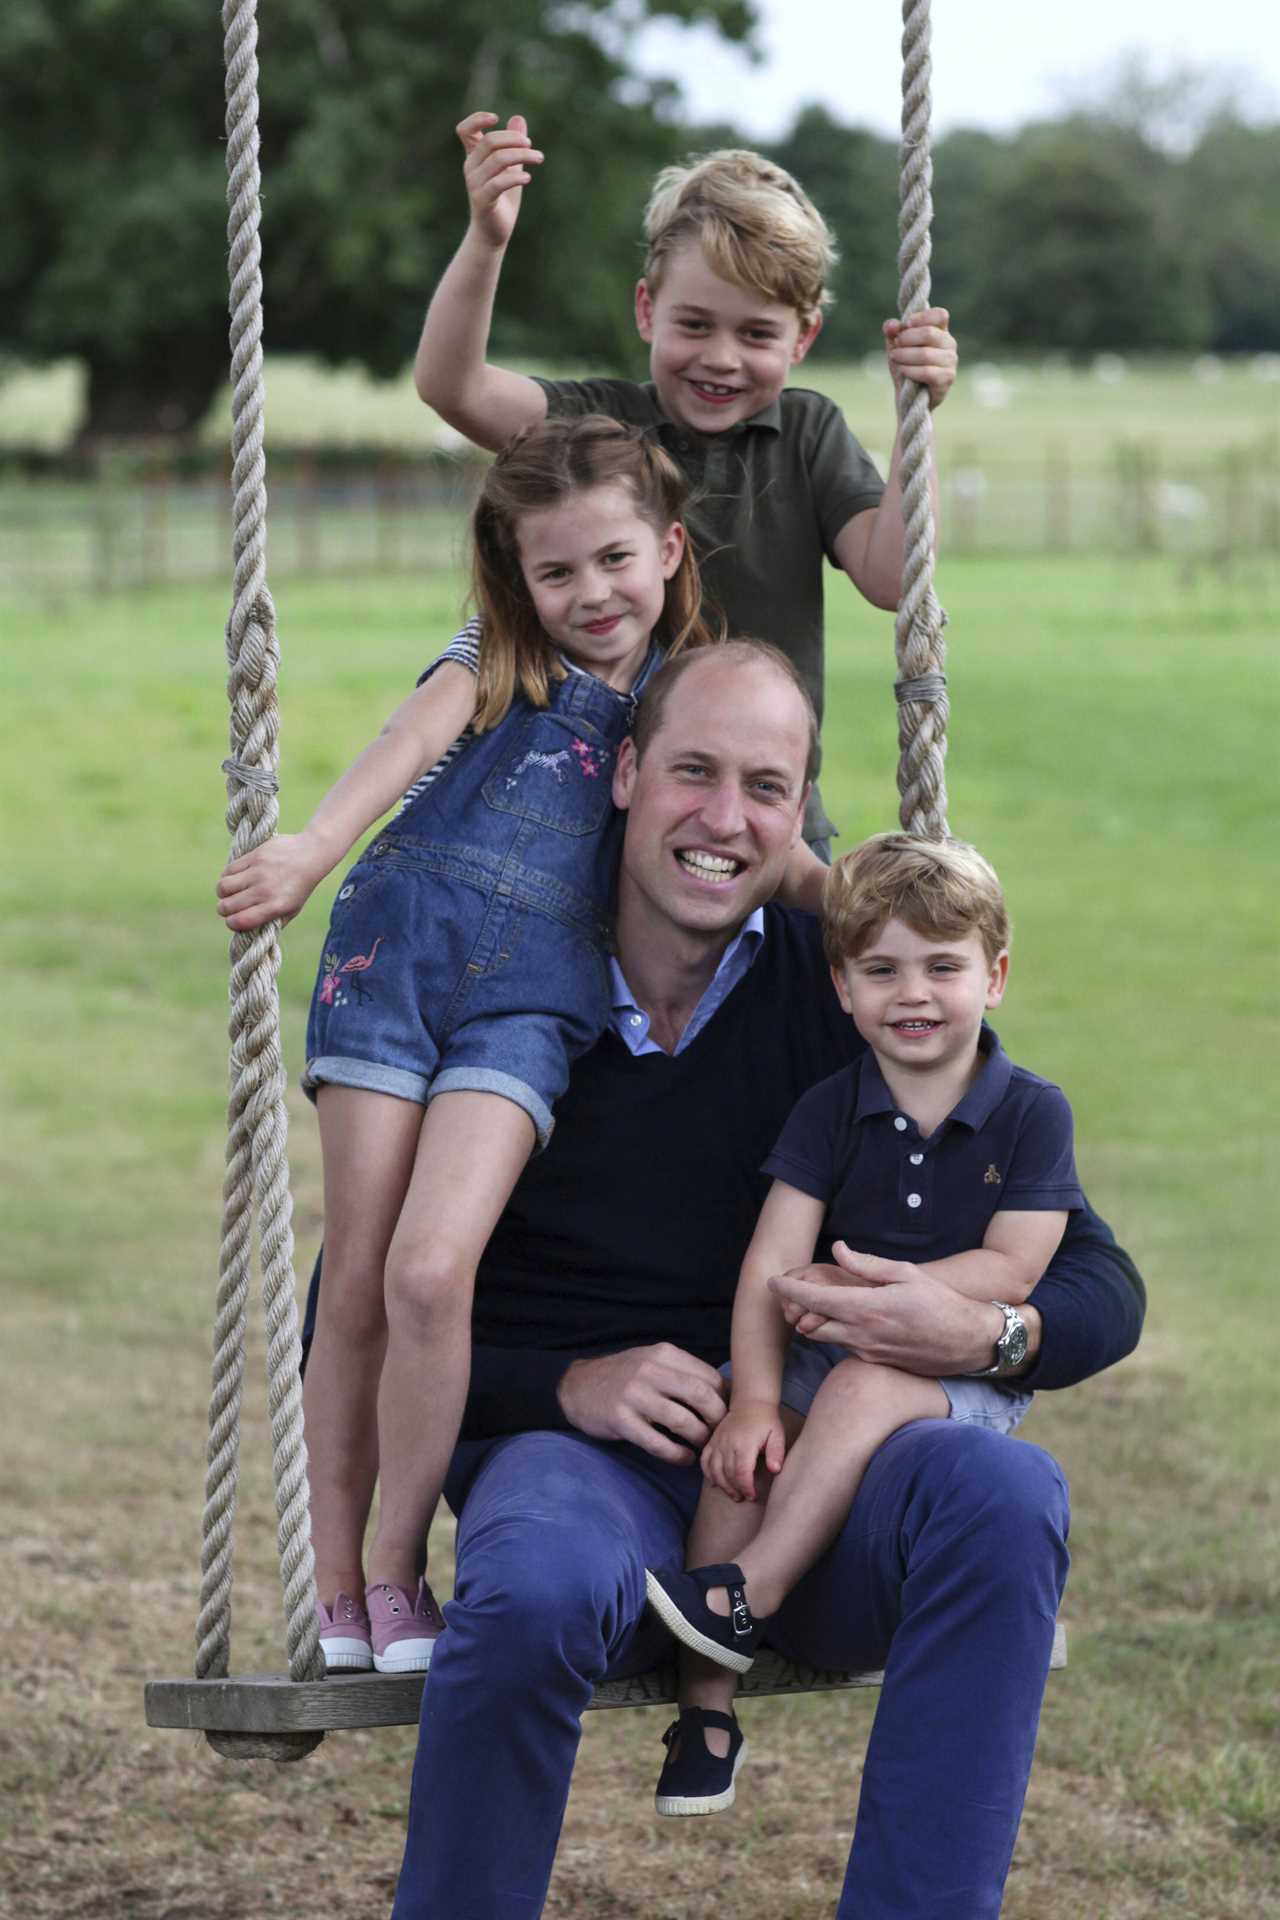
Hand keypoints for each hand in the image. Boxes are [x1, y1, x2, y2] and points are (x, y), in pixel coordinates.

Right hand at [216, 833, 328, 930]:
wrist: (310, 854)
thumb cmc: (300, 886)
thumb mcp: (293, 909)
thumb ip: (274, 922)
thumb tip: (252, 932)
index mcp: (275, 907)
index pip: (240, 921)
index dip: (231, 924)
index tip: (233, 921)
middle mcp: (265, 891)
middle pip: (227, 906)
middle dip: (224, 910)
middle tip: (228, 907)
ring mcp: (258, 873)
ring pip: (223, 887)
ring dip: (222, 893)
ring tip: (229, 892)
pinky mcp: (253, 857)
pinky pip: (228, 870)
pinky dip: (226, 877)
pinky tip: (233, 878)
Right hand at [457, 110, 542, 249]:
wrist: (494, 232)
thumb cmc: (502, 198)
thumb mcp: (510, 167)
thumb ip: (513, 144)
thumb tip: (518, 118)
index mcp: (473, 157)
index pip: (465, 130)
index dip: (477, 119)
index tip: (497, 118)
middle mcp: (470, 167)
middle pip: (489, 141)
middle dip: (513, 139)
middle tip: (532, 146)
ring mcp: (475, 184)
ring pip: (497, 159)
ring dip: (521, 155)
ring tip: (539, 158)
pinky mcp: (482, 200)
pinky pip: (498, 183)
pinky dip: (515, 177)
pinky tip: (528, 178)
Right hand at [556, 1344, 726, 1464]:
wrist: (577, 1386)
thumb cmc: (625, 1376)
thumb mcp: (652, 1361)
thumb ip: (684, 1372)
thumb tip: (728, 1392)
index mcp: (663, 1354)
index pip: (709, 1377)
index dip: (725, 1399)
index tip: (730, 1416)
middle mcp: (650, 1371)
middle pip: (701, 1396)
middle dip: (718, 1419)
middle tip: (721, 1434)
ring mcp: (634, 1395)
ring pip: (682, 1421)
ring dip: (699, 1438)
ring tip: (703, 1447)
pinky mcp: (621, 1420)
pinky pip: (657, 1443)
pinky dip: (677, 1455)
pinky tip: (685, 1459)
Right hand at [701, 1400, 786, 1502]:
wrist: (751, 1402)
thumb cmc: (766, 1421)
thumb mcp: (777, 1435)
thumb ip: (777, 1453)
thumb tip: (775, 1469)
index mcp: (744, 1443)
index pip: (741, 1472)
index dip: (746, 1487)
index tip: (752, 1496)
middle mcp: (728, 1443)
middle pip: (727, 1474)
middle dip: (735, 1489)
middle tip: (744, 1497)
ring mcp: (717, 1442)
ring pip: (714, 1470)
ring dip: (722, 1485)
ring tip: (733, 1495)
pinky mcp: (712, 1441)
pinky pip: (705, 1461)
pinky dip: (708, 1474)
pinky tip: (716, 1483)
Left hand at [770, 1241, 1003, 1374]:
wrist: (967, 1342)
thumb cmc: (940, 1302)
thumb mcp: (906, 1273)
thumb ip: (866, 1265)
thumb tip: (837, 1249)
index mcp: (867, 1307)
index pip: (814, 1299)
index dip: (788, 1290)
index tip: (772, 1281)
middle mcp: (862, 1334)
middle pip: (809, 1323)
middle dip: (794, 1309)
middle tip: (789, 1292)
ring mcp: (867, 1351)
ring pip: (825, 1337)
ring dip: (813, 1321)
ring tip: (812, 1303)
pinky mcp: (874, 1361)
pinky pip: (844, 1346)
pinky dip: (834, 1332)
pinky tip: (843, 1318)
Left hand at [884, 307, 957, 409]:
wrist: (910, 398)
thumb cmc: (906, 366)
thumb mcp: (896, 346)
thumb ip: (892, 332)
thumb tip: (891, 326)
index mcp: (940, 330)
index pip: (940, 315)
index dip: (922, 317)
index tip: (906, 324)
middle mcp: (949, 343)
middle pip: (929, 333)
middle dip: (906, 338)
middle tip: (895, 345)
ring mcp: (951, 361)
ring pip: (926, 354)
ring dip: (905, 355)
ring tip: (894, 358)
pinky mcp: (947, 378)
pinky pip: (927, 372)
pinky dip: (910, 370)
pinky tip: (902, 370)